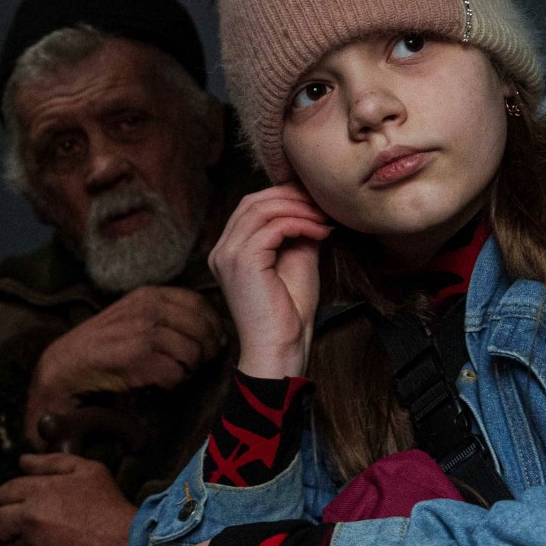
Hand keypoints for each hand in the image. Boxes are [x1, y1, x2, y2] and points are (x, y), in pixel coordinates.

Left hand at [0, 453, 136, 545]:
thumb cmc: (110, 506)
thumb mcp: (88, 471)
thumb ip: (52, 462)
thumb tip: (23, 460)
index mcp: (38, 491)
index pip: (4, 492)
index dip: (14, 496)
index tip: (26, 502)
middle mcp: (29, 518)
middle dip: (5, 521)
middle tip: (26, 522)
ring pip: (11, 543)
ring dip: (24, 540)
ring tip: (49, 538)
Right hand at [27, 286, 225, 442]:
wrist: (70, 363)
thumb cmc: (105, 341)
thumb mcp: (134, 313)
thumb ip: (167, 313)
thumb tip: (213, 331)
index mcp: (150, 294)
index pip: (200, 304)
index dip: (213, 325)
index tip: (213, 341)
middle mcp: (149, 309)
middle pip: (202, 329)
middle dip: (207, 351)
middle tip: (198, 363)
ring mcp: (144, 333)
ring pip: (194, 353)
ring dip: (190, 369)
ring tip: (176, 373)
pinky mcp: (140, 360)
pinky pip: (177, 374)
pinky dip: (174, 383)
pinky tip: (161, 382)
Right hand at [208, 185, 330, 378]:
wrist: (281, 348)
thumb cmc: (288, 314)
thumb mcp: (295, 261)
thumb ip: (297, 233)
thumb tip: (312, 206)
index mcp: (229, 252)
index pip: (251, 207)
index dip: (283, 197)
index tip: (316, 202)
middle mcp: (221, 250)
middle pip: (253, 201)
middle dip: (291, 196)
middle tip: (322, 203)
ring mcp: (228, 255)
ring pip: (262, 209)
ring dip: (298, 208)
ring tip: (324, 217)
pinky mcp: (243, 261)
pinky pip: (274, 227)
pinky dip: (301, 223)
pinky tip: (320, 232)